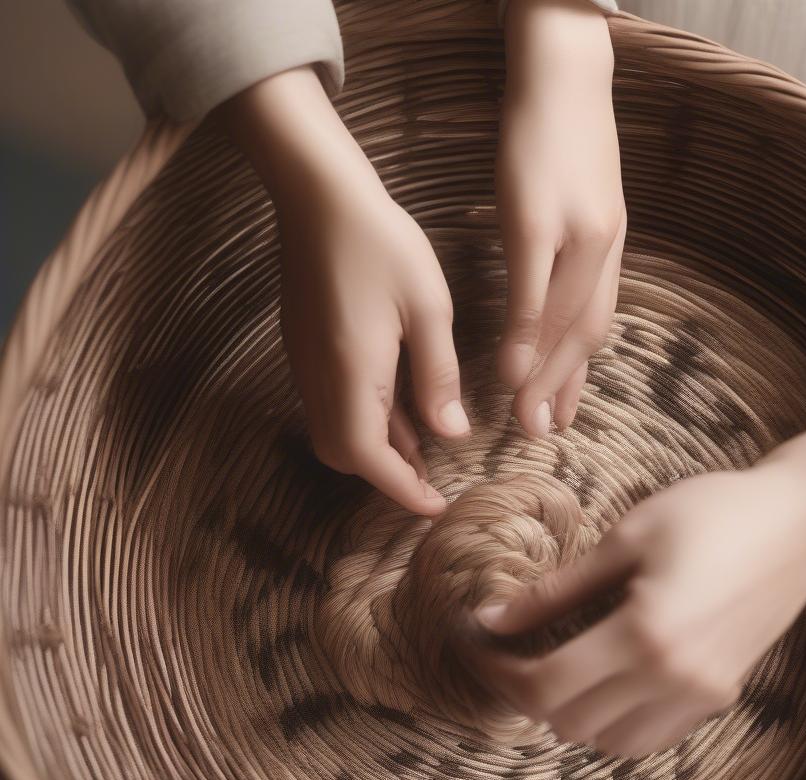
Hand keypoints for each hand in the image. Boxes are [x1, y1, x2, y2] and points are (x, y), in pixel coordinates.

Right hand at [220, 68, 468, 515]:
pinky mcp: (304, 345)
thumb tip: (450, 433)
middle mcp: (319, 377)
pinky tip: (399, 402)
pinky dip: (364, 418)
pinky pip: (331, 401)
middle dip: (386, 474)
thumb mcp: (428, 310)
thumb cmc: (381, 244)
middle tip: (431, 479)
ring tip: (423, 448)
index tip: (435, 506)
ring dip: (376, 447)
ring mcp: (305, 362)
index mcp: (352, 373)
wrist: (319, 195)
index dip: (402, 489)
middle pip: (344, 454)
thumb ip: (438, 377)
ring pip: (335, 430)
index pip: (369, 457)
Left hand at [473, 391, 805, 756]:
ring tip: (552, 667)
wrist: (801, 520)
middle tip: (506, 653)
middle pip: (570, 723)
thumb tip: (493, 617)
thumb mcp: (626, 538)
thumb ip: (557, 589)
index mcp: (644, 635)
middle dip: (525, 693)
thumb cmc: (713, 511)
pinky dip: (613, 720)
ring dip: (569, 713)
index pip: (545, 686)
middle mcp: (674, 678)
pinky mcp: (721, 694)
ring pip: (609, 742)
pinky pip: (650, 735)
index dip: (497, 673)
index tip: (476, 646)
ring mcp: (702, 694)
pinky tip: (603, 679)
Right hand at [497, 0, 624, 434]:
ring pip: (564, 323)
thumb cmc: (564, 135)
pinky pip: (534, 292)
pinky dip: (524, 336)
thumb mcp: (579, 198)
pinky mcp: (540, 219)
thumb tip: (558, 294)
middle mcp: (602, 248)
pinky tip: (510, 369)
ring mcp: (575, 235)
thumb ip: (571, 249)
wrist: (564, 72)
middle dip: (561, 390)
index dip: (577, 375)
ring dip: (543, 378)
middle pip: (585, 334)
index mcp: (608, 246)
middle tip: (540, 434)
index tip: (559, 414)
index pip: (595, 325)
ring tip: (524, 419)